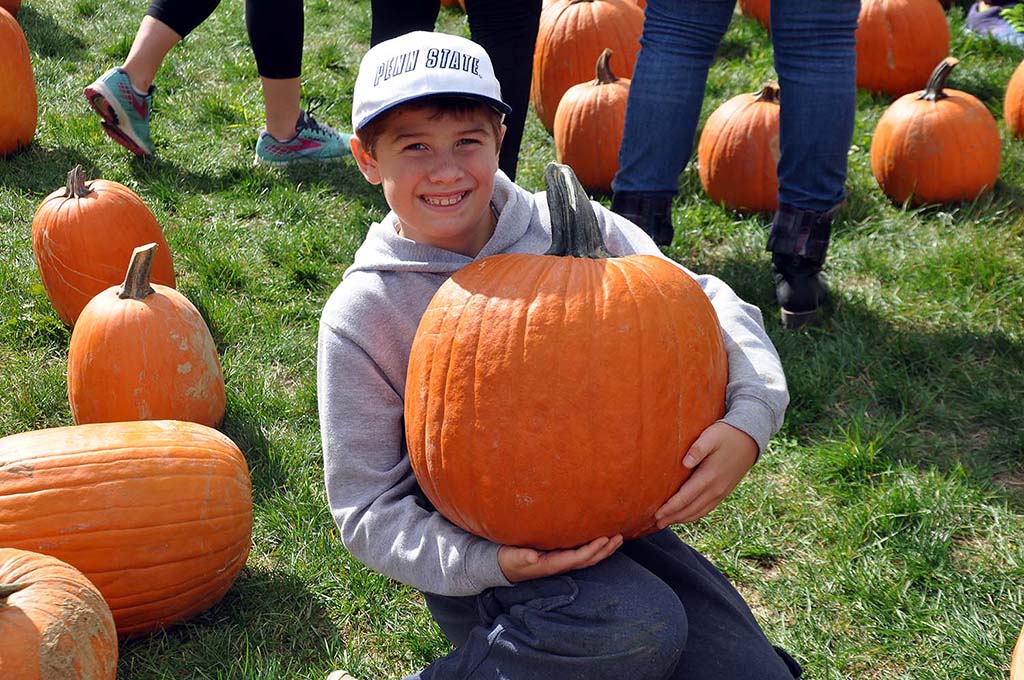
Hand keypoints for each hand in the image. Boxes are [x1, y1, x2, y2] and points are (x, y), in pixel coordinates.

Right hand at [498, 534, 623, 582]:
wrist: (506, 567)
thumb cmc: (510, 560)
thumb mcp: (513, 557)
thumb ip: (522, 556)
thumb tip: (532, 557)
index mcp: (552, 564)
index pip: (577, 558)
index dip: (591, 550)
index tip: (603, 539)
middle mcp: (561, 565)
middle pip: (588, 560)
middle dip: (604, 550)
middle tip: (619, 537)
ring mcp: (562, 562)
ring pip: (588, 558)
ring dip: (604, 550)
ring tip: (618, 538)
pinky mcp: (561, 557)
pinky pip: (583, 554)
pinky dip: (596, 548)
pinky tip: (603, 539)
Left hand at [654, 422, 757, 528]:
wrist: (750, 439)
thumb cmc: (726, 435)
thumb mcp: (711, 436)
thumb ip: (698, 448)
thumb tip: (685, 463)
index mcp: (710, 476)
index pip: (686, 497)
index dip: (670, 508)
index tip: (656, 514)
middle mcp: (716, 488)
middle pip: (690, 509)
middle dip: (673, 518)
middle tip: (656, 523)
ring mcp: (721, 492)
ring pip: (699, 512)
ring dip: (682, 519)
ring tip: (666, 523)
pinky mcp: (724, 492)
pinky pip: (707, 509)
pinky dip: (694, 515)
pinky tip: (684, 516)